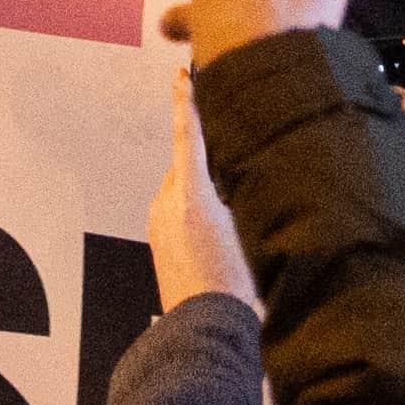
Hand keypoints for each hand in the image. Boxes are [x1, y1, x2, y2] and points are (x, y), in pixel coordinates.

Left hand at [145, 81, 247, 318]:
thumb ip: (237, 193)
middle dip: (208, 162)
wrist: (205, 328)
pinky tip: (216, 235)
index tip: (181, 76)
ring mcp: (158, 221)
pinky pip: (176, 209)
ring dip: (203, 191)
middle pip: (188, 163)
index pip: (188, 136)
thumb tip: (238, 170)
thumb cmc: (233, 285)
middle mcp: (167, 203)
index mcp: (191, 195)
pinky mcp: (156, 238)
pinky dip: (194, 209)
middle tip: (235, 175)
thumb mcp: (248, 228)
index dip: (186, 103)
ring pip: (184, 187)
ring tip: (231, 220)